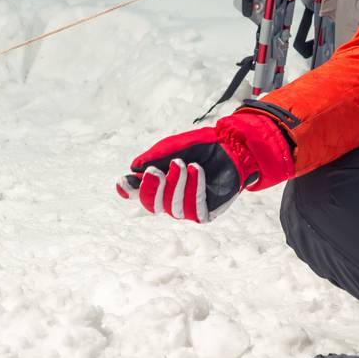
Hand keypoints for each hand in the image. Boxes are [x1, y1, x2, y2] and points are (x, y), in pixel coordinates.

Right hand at [116, 109, 294, 222]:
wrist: (232, 145)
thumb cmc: (202, 146)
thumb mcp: (174, 147)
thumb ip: (154, 158)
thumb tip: (132, 170)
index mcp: (160, 183)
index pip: (139, 192)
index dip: (129, 189)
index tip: (126, 180)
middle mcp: (170, 198)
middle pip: (151, 205)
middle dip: (151, 189)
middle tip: (155, 170)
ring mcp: (187, 207)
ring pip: (172, 207)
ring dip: (175, 184)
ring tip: (182, 163)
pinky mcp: (205, 212)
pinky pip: (193, 208)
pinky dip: (192, 187)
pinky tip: (194, 169)